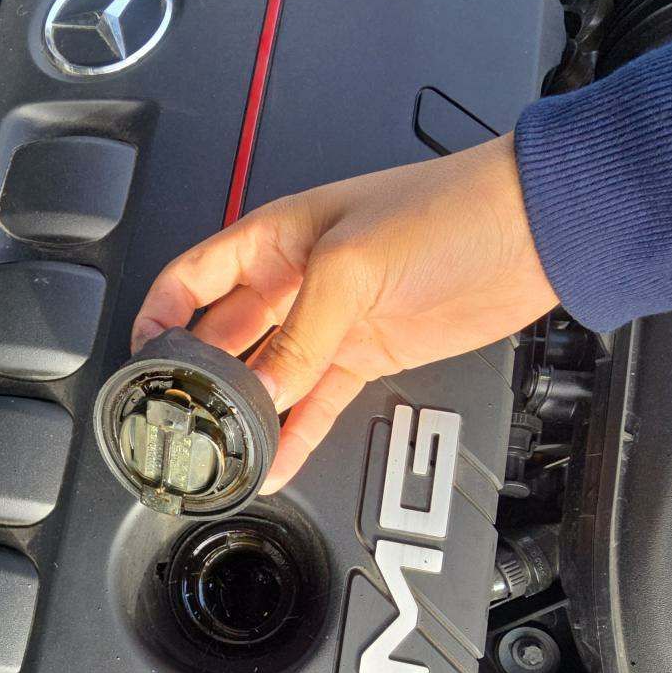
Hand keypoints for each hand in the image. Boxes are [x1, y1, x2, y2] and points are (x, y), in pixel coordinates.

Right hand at [131, 134, 557, 492]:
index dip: (158, 317)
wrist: (531, 233)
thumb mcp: (353, 263)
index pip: (191, 280)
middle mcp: (291, 282)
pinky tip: (273, 461)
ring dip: (245, 416)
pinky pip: (314, 404)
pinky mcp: (364, 357)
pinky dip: (293, 435)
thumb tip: (264, 391)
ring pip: (267, 379)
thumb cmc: (447, 210)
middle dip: (198, 379)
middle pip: (222, 337)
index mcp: (273, 239)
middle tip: (181, 422)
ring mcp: (328, 323)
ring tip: (221, 453)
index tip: (140, 361)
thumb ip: (302, 333)